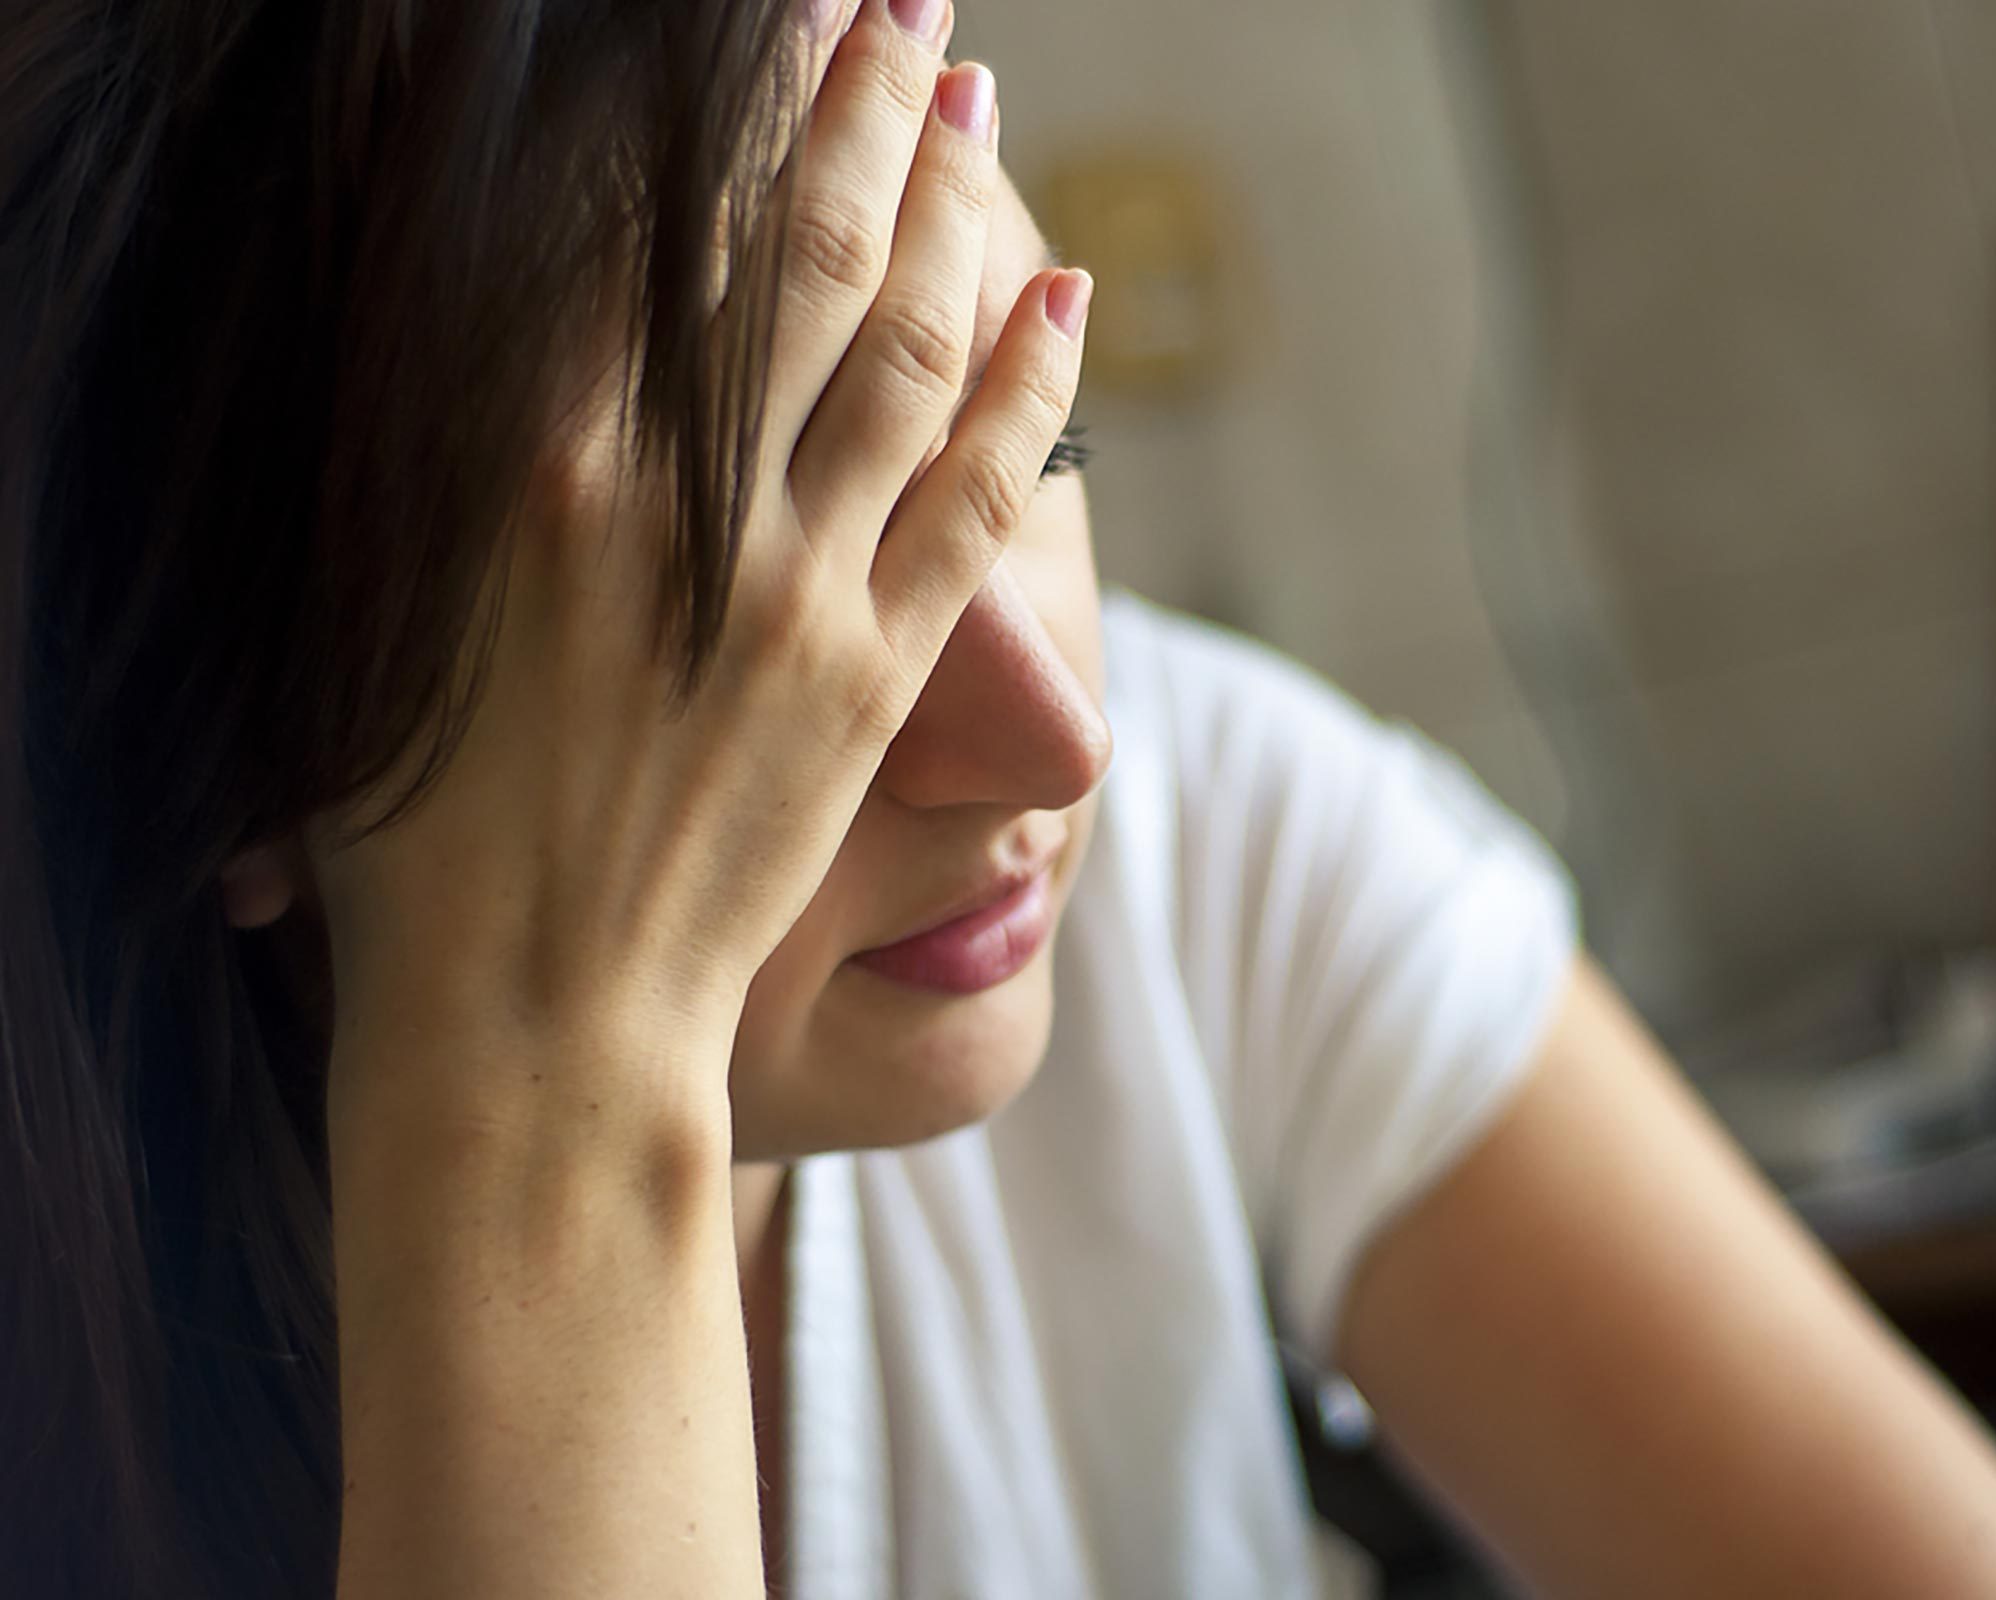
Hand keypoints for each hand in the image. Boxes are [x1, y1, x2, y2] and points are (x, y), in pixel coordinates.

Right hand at [311, 1, 1089, 1085]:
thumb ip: (448, 465)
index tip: (761, 28)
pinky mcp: (878, 674)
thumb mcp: (377, 618)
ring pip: (896, 346)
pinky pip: (977, 495)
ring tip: (971, 91)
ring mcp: (792, 585)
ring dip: (944, 205)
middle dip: (851, 106)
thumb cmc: (410, 839)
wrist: (529, 1021)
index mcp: (526, 466)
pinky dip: (1028, 386)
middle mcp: (673, 499)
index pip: (644, 229)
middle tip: (895, 0)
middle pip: (790, 251)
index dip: (715, 109)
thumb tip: (510, 330)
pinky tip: (1064, 298)